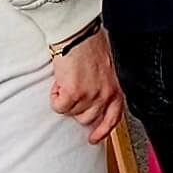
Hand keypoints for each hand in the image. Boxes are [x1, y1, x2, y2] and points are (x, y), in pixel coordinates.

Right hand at [49, 26, 121, 145]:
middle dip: (77, 108)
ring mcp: (91, 96)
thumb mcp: (106, 68)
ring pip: (71, 113)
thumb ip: (104, 85)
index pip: (113, 117)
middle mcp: (106, 94)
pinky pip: (59, 106)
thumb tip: (94, 99)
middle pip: (87, 119)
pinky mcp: (74, 94)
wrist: (78, 33)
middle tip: (72, 91)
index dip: (103, 130)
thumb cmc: (90, 44)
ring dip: (66, 100)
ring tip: (67, 80)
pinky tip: (60, 81)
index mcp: (116, 87)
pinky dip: (55, 95)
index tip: (93, 138)